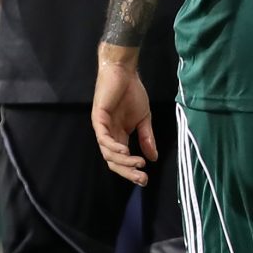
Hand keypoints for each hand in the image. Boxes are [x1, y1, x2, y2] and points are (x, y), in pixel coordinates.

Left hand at [92, 55, 156, 186]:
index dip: (132, 171)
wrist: (125, 72)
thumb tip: (153, 158)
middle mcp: (108, 135)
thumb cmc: (132, 93)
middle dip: (127, 172)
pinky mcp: (98, 118)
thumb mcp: (144, 119)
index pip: (122, 160)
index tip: (145, 180)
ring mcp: (102, 127)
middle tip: (142, 179)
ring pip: (108, 153)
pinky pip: (103, 137)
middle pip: (113, 161)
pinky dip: (113, 147)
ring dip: (123, 161)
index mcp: (119, 136)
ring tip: (137, 163)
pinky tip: (125, 151)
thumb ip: (147, 138)